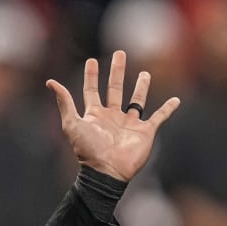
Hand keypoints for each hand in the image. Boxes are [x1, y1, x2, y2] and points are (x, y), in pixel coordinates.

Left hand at [46, 51, 178, 182]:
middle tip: (120, 54)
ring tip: (145, 73)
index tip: (92, 61)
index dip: (91, 76)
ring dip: (141, 87)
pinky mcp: (145, 132)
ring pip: (136, 100)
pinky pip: (159, 117)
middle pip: (115, 89)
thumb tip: (51, 82)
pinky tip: (175, 100)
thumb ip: (64, 102)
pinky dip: (168, 109)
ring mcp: (129, 124)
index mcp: (95, 115)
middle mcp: (112, 117)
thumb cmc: (88, 150)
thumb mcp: (72, 124)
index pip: (92, 90)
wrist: (107, 171)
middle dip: (117, 72)